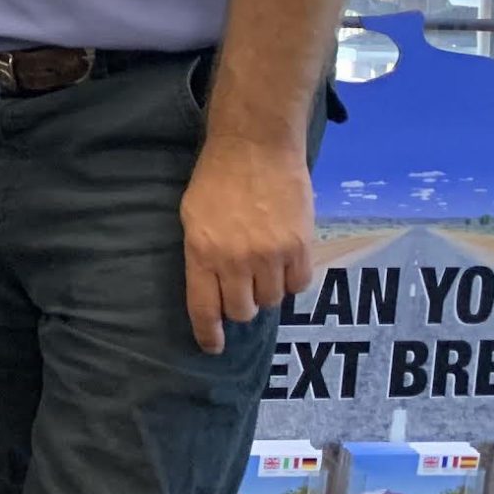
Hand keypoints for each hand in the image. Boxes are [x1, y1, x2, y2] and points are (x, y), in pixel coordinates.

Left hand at [181, 133, 316, 354]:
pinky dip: (291, 279)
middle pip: (242, 311)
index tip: (213, 347)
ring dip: (266, 290)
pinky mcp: (300, 246)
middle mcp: (235, 260)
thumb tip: (214, 290)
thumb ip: (202, 255)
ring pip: (271, 299)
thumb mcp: (192, 217)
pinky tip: (284, 262)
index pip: (204, 308)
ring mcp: (270, 254)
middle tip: (241, 288)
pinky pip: (298, 284)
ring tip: (263, 266)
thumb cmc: (216, 178)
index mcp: (202, 252)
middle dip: (240, 306)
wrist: (256, 146)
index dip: (209, 334)